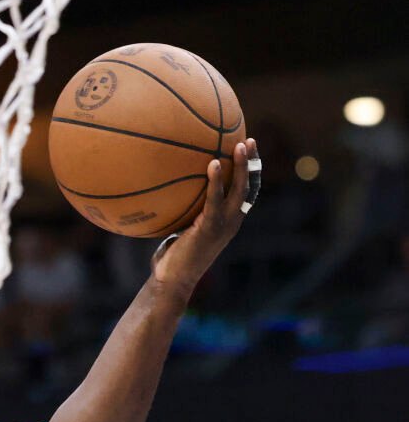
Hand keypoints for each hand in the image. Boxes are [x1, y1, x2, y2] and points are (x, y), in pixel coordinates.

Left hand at [150, 136, 258, 295]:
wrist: (172, 281)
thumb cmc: (173, 258)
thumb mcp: (182, 230)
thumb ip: (185, 212)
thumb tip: (168, 190)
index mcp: (229, 222)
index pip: (246, 193)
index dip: (250, 172)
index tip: (248, 151)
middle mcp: (232, 222)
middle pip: (249, 187)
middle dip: (252, 162)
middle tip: (250, 140)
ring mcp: (223, 226)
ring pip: (239, 191)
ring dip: (241, 166)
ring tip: (240, 144)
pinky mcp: (210, 229)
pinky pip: (215, 200)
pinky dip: (216, 181)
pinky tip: (213, 164)